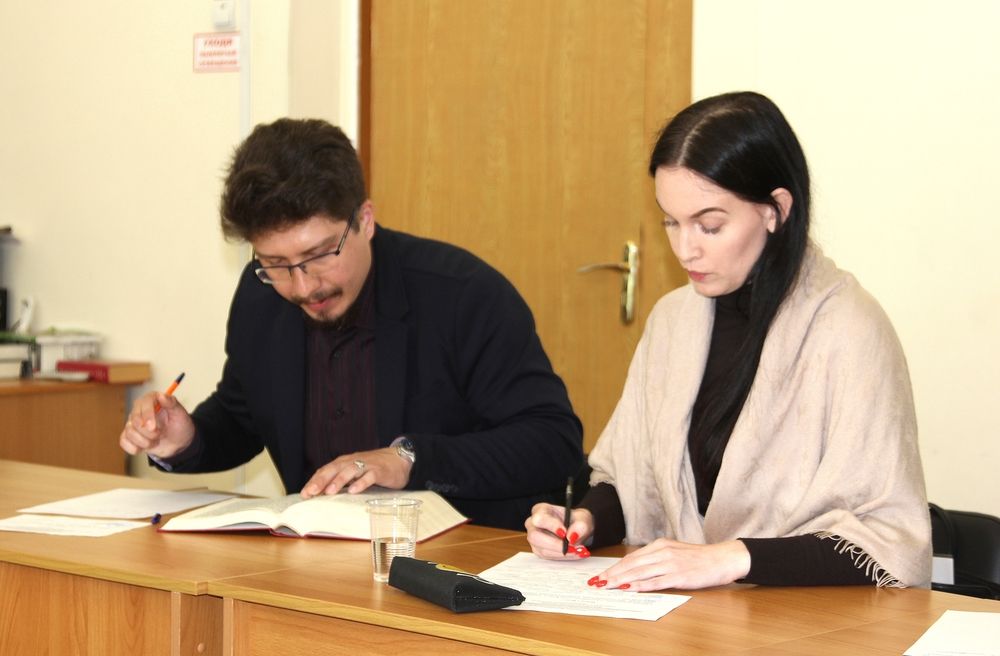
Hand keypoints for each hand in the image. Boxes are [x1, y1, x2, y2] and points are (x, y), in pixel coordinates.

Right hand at [119, 391, 194, 458]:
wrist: (179, 442)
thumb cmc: (180, 426)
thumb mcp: (180, 414)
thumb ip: (172, 403)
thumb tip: (162, 395)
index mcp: (152, 400)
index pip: (144, 403)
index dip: (147, 415)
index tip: (153, 427)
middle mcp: (139, 410)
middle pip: (134, 420)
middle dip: (147, 432)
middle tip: (159, 435)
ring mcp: (133, 423)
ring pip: (129, 432)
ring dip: (145, 441)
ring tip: (156, 440)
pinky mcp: (129, 435)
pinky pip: (123, 441)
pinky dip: (135, 448)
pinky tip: (145, 447)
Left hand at [301, 447, 412, 496]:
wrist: (399, 459)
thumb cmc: (373, 468)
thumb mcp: (354, 474)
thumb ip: (341, 482)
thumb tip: (322, 495)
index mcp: (344, 463)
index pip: (326, 470)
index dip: (314, 481)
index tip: (304, 494)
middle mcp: (353, 461)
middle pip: (334, 469)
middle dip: (321, 481)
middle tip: (310, 492)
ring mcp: (366, 465)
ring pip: (350, 471)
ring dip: (339, 481)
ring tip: (329, 492)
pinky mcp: (379, 470)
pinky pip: (369, 476)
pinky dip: (361, 483)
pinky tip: (354, 490)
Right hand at [525, 503, 593, 558]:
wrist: (577, 530)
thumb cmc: (576, 521)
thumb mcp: (583, 519)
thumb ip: (580, 526)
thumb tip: (572, 537)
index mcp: (541, 510)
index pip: (539, 518)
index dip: (551, 526)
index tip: (565, 532)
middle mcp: (533, 524)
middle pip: (534, 536)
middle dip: (554, 544)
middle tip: (571, 547)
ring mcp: (534, 539)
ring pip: (542, 550)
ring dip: (561, 553)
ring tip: (577, 550)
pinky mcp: (539, 550)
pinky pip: (548, 557)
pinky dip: (563, 557)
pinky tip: (574, 553)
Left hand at [590, 538, 750, 590]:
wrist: (723, 558)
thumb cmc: (699, 557)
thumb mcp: (674, 551)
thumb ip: (656, 557)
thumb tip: (636, 568)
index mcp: (660, 544)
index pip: (631, 557)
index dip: (615, 567)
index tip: (602, 574)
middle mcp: (662, 552)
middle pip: (631, 564)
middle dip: (612, 574)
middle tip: (597, 582)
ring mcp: (670, 564)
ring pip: (640, 572)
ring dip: (621, 580)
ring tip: (607, 586)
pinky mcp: (679, 576)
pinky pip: (656, 582)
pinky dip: (640, 586)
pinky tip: (629, 589)